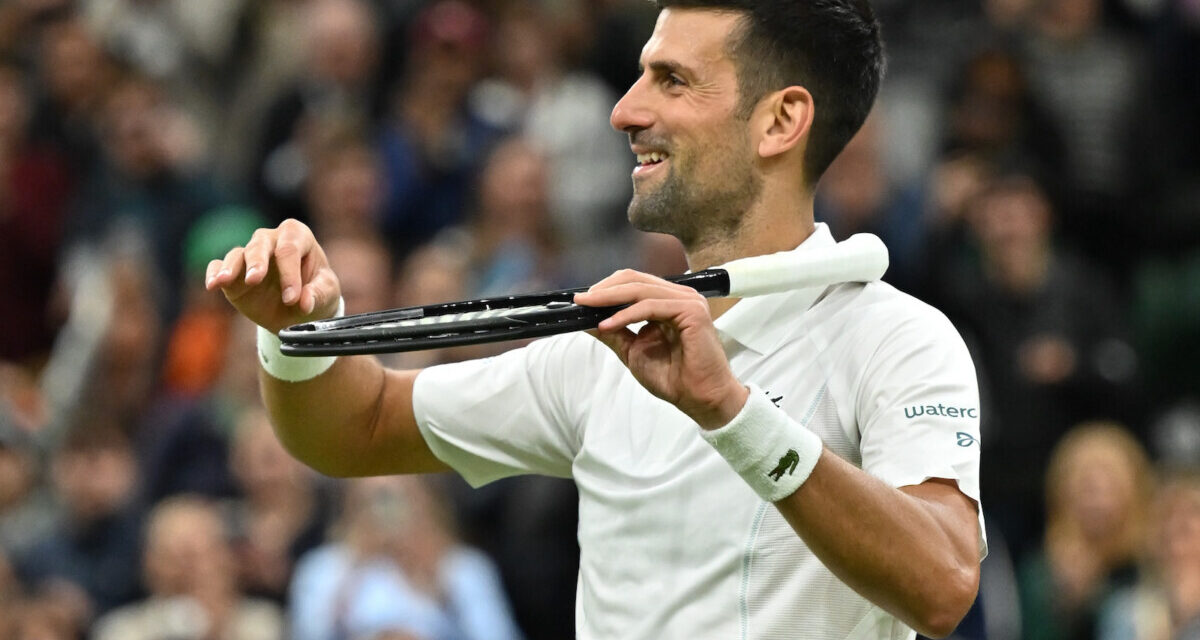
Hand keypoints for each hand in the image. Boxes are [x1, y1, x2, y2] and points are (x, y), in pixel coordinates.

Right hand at [204, 219, 340, 332]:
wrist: (299, 308)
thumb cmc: (316, 291)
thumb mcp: (327, 293)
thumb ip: (318, 294)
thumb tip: (304, 302)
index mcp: (298, 236)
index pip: (290, 249)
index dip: (290, 273)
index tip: (292, 299)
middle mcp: (272, 240)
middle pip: (260, 244)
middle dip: (257, 261)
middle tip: (255, 280)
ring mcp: (250, 255)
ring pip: (238, 253)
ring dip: (231, 267)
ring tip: (224, 280)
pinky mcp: (234, 272)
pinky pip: (218, 265)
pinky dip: (214, 272)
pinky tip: (212, 285)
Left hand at [574, 269, 747, 428]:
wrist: (699, 398)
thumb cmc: (673, 378)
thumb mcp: (633, 350)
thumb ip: (614, 332)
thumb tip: (586, 320)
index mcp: (668, 302)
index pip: (634, 283)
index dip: (606, 288)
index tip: (581, 300)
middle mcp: (679, 296)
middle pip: (635, 280)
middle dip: (604, 290)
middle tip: (581, 300)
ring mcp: (687, 301)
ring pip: (641, 289)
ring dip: (610, 299)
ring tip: (588, 308)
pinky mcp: (692, 311)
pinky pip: (650, 306)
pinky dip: (625, 315)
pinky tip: (608, 324)